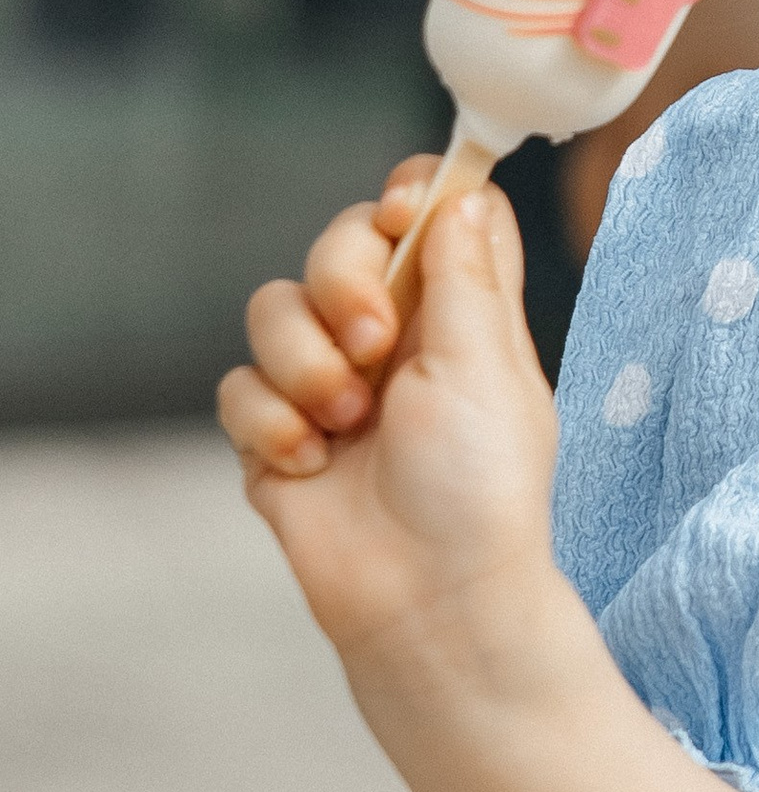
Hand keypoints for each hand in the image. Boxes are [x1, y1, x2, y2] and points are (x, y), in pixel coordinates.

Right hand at [218, 163, 562, 676]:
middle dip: (343, 280)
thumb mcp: (486, 367)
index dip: (412, 197)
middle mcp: (395, 339)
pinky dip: (271, 423)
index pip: (432, 217)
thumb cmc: (479, 490)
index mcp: (460, 315)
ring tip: (347, 424)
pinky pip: (238, 386)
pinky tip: (312, 465)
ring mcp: (330, 384)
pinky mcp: (277, 433)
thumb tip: (463, 192)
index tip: (402, 212)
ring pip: (273, 310)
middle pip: (339, 244)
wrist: (429, 599)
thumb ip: (466, 275)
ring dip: (306, 364)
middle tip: (374, 343)